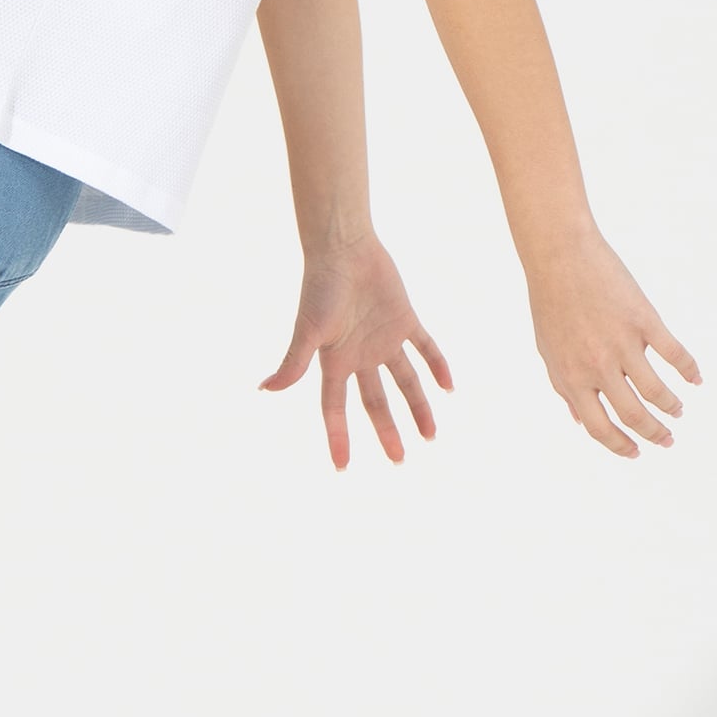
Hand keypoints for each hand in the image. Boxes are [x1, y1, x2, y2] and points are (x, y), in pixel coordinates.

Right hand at [260, 236, 452, 469]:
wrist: (343, 248)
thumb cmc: (321, 287)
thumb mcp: (308, 329)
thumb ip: (294, 362)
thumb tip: (267, 390)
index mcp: (335, 362)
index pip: (335, 409)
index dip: (338, 437)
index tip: (342, 468)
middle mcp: (360, 356)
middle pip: (376, 402)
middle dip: (387, 431)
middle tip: (399, 461)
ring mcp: (384, 339)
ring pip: (405, 381)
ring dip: (418, 407)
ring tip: (431, 437)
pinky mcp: (405, 319)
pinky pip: (426, 347)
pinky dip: (438, 366)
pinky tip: (449, 388)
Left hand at [528, 229, 700, 455]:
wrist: (560, 257)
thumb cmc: (550, 304)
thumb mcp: (548, 351)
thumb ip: (564, 388)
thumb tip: (578, 420)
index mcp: (571, 378)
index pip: (599, 427)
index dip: (619, 445)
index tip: (636, 452)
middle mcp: (598, 367)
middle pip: (634, 415)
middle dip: (654, 434)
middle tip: (667, 439)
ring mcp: (622, 344)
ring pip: (657, 392)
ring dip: (671, 407)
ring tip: (678, 411)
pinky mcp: (643, 320)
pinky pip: (674, 354)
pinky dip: (689, 370)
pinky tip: (696, 379)